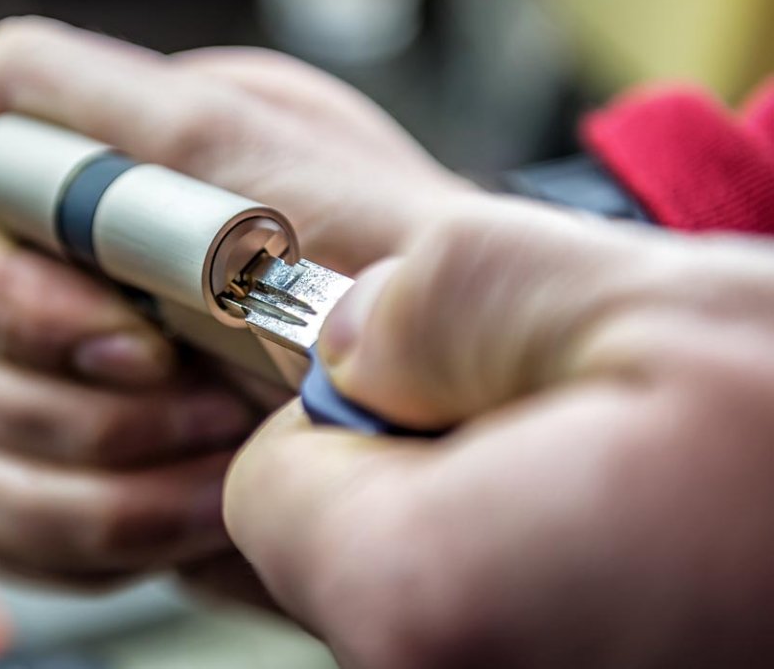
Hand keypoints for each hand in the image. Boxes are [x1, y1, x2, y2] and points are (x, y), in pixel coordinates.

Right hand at [0, 17, 479, 590]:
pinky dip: (95, 539)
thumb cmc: (356, 252)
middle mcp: (30, 299)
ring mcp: (41, 412)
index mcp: (47, 202)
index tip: (120, 328)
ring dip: (88, 479)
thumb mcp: (213, 133)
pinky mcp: (64, 507)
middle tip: (190, 394)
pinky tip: (190, 511)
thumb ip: (32, 90)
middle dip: (62, 400)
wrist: (444, 399)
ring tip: (218, 460)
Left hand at [226, 203, 773, 667]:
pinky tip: (661, 558)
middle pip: (344, 553)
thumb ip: (444, 296)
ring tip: (642, 496)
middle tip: (577, 433)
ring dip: (501, 525)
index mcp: (426, 603)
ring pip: (427, 597)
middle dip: (426, 471)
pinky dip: (555, 585)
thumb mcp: (642, 305)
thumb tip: (352, 331)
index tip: (444, 382)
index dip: (343, 415)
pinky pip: (503, 633)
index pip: (267, 490)